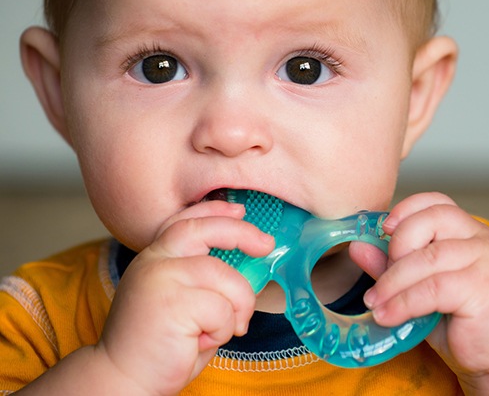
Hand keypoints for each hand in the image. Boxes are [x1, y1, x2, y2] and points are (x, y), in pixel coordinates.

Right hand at [95, 200, 274, 394]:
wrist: (122, 381)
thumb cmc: (159, 345)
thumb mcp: (180, 300)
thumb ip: (203, 279)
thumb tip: (246, 264)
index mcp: (155, 257)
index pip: (186, 221)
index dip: (214, 211)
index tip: (239, 211)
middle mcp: (155, 261)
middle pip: (205, 230)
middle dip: (241, 233)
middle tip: (266, 245)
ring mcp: (161, 279)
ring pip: (224, 276)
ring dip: (237, 305)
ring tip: (223, 329)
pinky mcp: (172, 304)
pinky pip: (222, 309)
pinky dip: (223, 328)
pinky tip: (201, 342)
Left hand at [350, 192, 488, 393]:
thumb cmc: (462, 323)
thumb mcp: (421, 288)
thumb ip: (392, 265)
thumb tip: (358, 247)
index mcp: (468, 233)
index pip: (438, 203)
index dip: (407, 209)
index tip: (383, 227)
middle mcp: (480, 241)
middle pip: (432, 220)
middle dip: (397, 244)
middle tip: (381, 275)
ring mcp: (485, 263)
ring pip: (427, 258)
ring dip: (392, 281)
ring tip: (375, 302)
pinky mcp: (481, 290)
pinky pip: (432, 289)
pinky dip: (402, 302)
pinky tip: (387, 315)